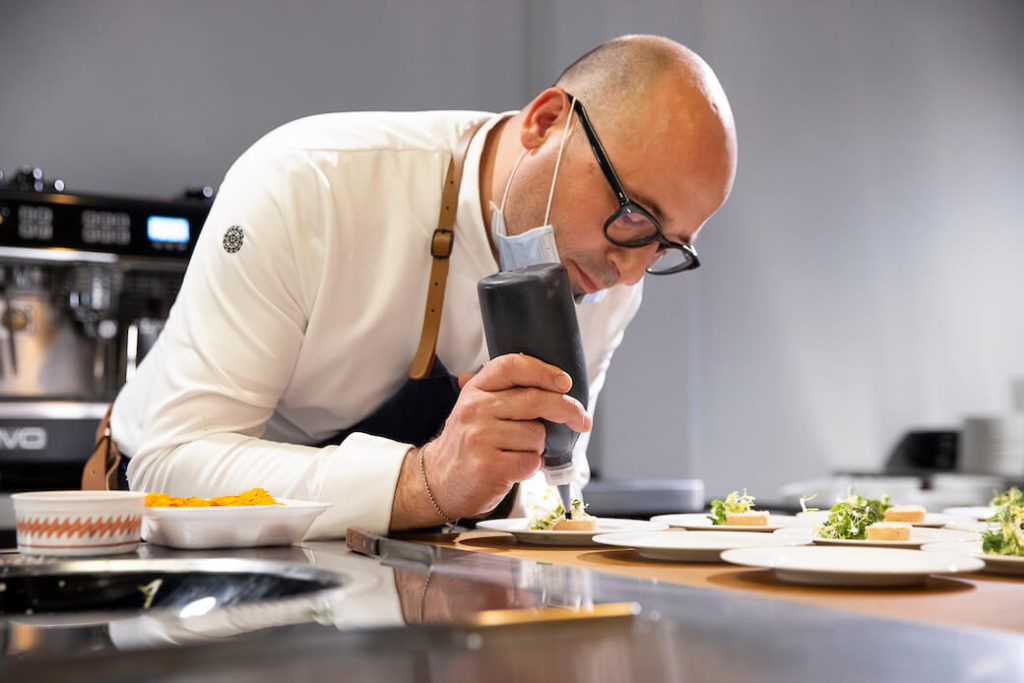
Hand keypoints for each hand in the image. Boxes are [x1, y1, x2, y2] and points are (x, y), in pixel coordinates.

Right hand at [389, 353, 589, 529]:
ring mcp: (480, 438)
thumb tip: (554, 383)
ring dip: (538, 448)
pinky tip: (514, 467)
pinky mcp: (489, 467)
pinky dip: (531, 467)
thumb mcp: (476, 409)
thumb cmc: (466, 444)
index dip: (543, 371)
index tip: (564, 383)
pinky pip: (531, 462)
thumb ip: (505, 393)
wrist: (438, 481)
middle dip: (567, 410)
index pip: (512, 366)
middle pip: (535, 399)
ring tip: (518, 452)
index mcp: (476, 390)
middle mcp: (475, 409)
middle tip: (581, 420)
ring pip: (537, 435)